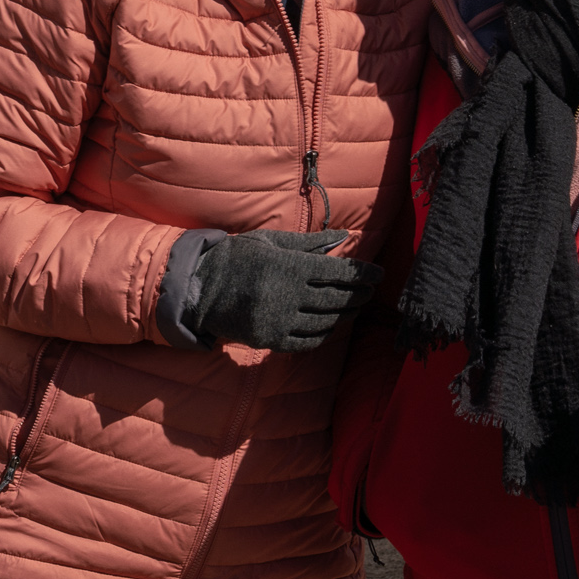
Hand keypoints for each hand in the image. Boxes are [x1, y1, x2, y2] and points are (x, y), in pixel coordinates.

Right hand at [186, 230, 380, 352]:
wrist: (200, 288)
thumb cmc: (239, 258)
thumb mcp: (272, 242)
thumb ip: (310, 243)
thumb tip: (344, 237)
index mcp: (288, 266)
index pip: (337, 272)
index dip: (362, 274)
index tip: (379, 274)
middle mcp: (286, 295)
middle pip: (336, 299)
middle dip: (359, 295)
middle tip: (370, 291)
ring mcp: (279, 320)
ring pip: (324, 322)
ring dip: (345, 315)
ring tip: (355, 306)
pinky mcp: (270, 340)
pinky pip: (307, 341)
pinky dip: (324, 333)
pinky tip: (331, 325)